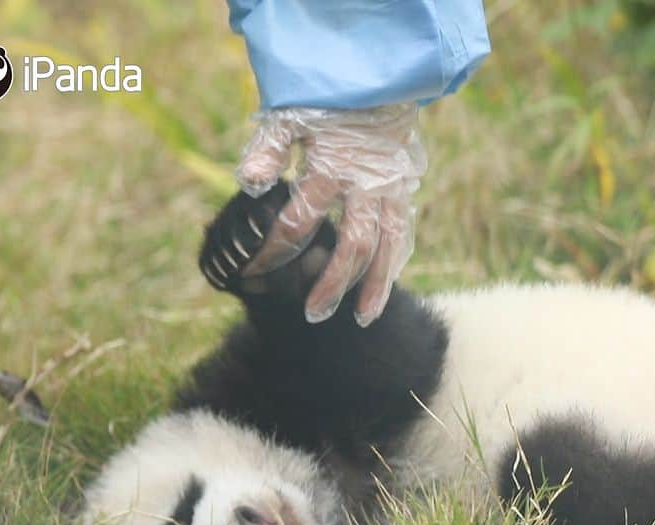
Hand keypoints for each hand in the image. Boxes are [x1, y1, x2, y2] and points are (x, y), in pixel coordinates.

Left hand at [235, 104, 426, 326]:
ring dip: (375, 285)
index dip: (275, 250)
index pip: (299, 222)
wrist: (376, 76)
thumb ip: (268, 151)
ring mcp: (391, 189)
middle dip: (332, 284)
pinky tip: (381, 287)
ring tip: (361, 317)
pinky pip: (404, 234)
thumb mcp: (288, 116)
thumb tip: (249, 186)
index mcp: (331, 167)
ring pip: (387, 247)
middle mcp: (366, 185)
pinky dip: (394, 263)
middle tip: (313, 314)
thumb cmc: (325, 98)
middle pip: (352, 247)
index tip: (256, 271)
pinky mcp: (405, 189)